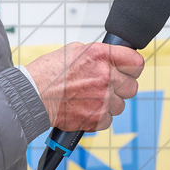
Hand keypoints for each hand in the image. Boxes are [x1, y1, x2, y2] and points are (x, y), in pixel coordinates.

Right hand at [25, 42, 142, 131]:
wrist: (32, 95)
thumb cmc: (49, 72)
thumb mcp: (76, 50)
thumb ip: (100, 54)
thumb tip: (115, 59)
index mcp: (101, 56)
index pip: (136, 63)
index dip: (132, 68)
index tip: (127, 71)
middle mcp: (105, 76)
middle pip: (132, 87)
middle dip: (120, 88)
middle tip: (104, 87)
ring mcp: (102, 99)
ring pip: (120, 105)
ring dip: (108, 104)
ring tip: (88, 98)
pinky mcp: (97, 118)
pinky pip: (109, 119)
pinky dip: (98, 117)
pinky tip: (84, 109)